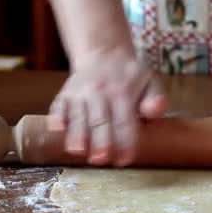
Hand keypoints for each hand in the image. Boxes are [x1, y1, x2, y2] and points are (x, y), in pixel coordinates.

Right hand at [47, 50, 167, 166]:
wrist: (104, 52)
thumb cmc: (131, 75)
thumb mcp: (151, 81)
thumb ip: (155, 98)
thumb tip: (154, 110)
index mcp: (124, 93)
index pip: (124, 121)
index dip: (124, 142)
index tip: (124, 160)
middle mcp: (100, 92)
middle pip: (99, 121)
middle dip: (99, 141)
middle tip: (100, 160)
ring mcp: (80, 92)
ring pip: (77, 115)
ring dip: (76, 134)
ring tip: (78, 151)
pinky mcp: (64, 93)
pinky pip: (57, 106)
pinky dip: (56, 117)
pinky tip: (56, 130)